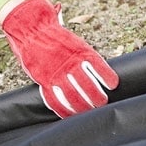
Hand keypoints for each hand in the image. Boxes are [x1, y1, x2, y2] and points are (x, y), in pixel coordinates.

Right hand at [1, 0, 118, 117]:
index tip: (113, 85)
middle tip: (101, 103)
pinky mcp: (43, 80)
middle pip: (87, 85)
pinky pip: (54, 99)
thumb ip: (83, 55)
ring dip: (82, 106)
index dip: (107, 77)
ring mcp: (55, 73)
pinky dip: (62, 109)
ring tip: (88, 111)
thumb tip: (96, 69)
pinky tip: (68, 114)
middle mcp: (69, 63)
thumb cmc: (54, 37)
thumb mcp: (73, 41)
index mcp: (79, 51)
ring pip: (72, 95)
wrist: (31, 30)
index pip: (98, 66)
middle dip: (97, 97)